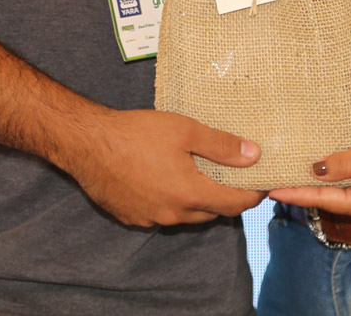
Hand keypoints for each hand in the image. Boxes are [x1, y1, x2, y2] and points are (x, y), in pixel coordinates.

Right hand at [56, 109, 266, 226]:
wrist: (88, 143)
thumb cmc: (137, 133)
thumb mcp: (185, 130)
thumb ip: (222, 146)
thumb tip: (254, 155)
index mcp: (190, 194)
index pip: (234, 205)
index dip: (253, 195)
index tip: (263, 185)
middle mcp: (172, 214)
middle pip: (211, 212)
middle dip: (225, 196)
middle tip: (232, 175)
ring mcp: (150, 219)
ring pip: (185, 215)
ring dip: (196, 200)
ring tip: (198, 174)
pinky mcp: (131, 217)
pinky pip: (160, 214)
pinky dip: (170, 201)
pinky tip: (164, 178)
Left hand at [267, 135, 350, 223]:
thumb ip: (345, 162)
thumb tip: (315, 169)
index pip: (321, 200)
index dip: (295, 193)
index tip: (271, 190)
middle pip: (329, 200)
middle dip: (303, 189)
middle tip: (277, 176)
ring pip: (341, 195)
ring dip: (320, 184)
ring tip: (295, 171)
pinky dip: (338, 180)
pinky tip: (328, 168)